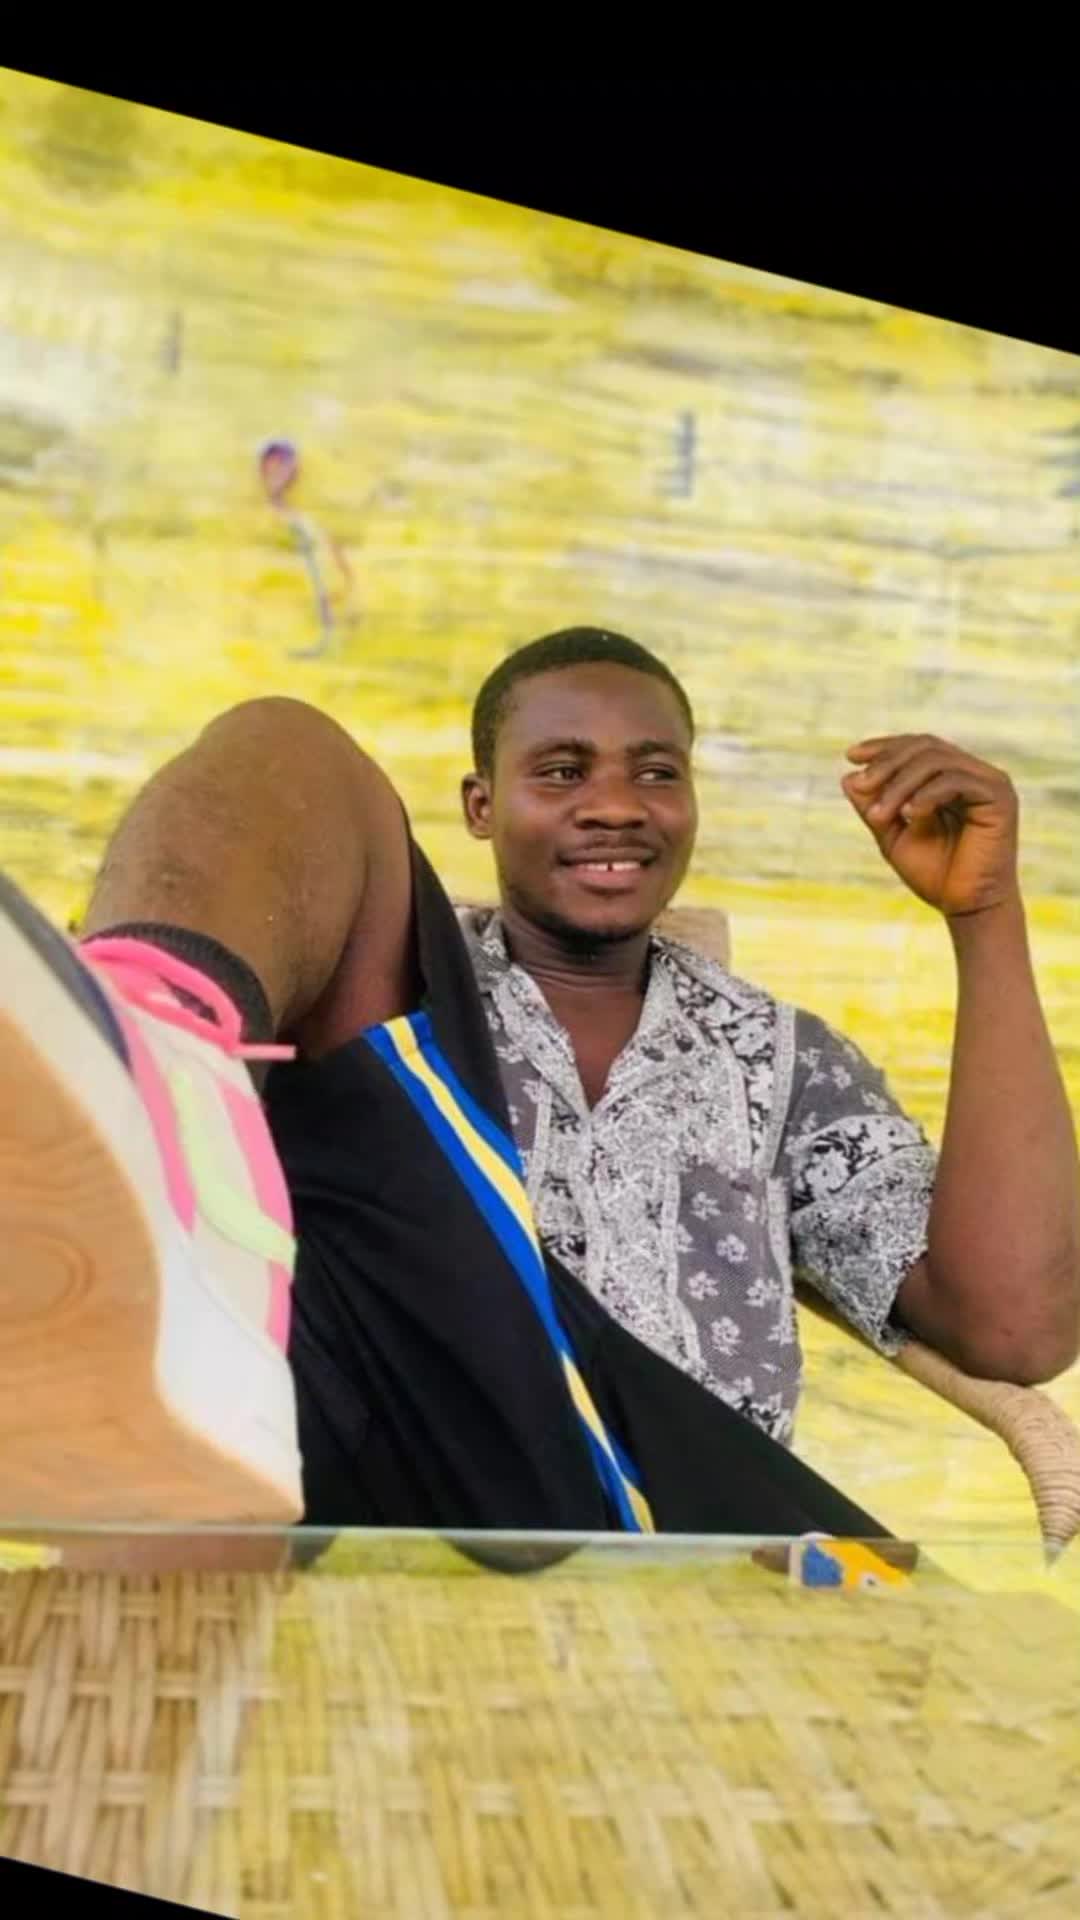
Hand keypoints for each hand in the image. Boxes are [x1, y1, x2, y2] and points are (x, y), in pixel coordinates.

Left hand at [842, 734, 1019, 916]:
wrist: (966, 907)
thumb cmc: (934, 873)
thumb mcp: (892, 835)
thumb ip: (873, 806)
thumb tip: (848, 777)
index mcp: (952, 776)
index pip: (917, 746)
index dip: (885, 746)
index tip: (851, 756)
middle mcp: (973, 773)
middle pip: (925, 746)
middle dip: (888, 764)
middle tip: (862, 785)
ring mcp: (990, 782)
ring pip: (937, 761)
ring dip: (900, 784)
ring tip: (880, 814)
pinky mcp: (1000, 797)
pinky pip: (956, 781)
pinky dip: (927, 794)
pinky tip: (909, 814)